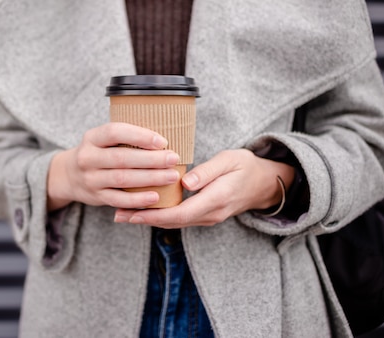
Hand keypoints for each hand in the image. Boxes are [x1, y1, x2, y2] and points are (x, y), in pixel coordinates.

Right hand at [47, 122, 180, 210]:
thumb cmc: (97, 153)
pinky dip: (138, 200)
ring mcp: (91, 179)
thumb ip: (124, 136)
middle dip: (151, 159)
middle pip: (122, 158)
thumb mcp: (101, 139)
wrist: (69, 175)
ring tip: (171, 176)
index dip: (139, 136)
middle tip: (173, 159)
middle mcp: (88, 158)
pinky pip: (119, 200)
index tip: (162, 141)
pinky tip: (155, 197)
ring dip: (150, 178)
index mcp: (92, 138)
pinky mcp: (96, 197)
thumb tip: (162, 137)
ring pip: (122, 179)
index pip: (114, 132)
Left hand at [113, 149, 294, 228]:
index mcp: (215, 199)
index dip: (154, 214)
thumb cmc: (246, 167)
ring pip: (173, 222)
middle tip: (117, 215)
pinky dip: (159, 215)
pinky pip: (179, 218)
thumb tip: (185, 183)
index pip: (180, 213)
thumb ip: (207, 172)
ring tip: (123, 214)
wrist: (266, 184)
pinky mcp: (204, 215)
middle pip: (172, 222)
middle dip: (143, 219)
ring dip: (148, 219)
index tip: (132, 211)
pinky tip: (143, 209)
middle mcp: (210, 214)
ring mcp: (208, 218)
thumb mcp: (230, 161)